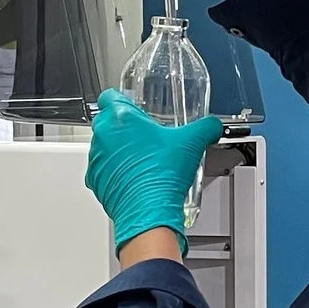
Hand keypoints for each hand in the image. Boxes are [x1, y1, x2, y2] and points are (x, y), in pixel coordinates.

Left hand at [85, 89, 222, 254]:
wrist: (149, 212)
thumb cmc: (162, 176)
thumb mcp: (192, 143)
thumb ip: (206, 127)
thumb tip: (213, 126)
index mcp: (121, 118)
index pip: (110, 95)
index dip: (123, 100)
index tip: (134, 108)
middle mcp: (103, 136)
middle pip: (107, 121)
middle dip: (123, 127)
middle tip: (143, 135)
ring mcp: (97, 160)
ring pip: (103, 146)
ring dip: (117, 149)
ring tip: (141, 158)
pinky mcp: (96, 181)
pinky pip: (102, 170)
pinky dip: (114, 172)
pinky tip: (134, 176)